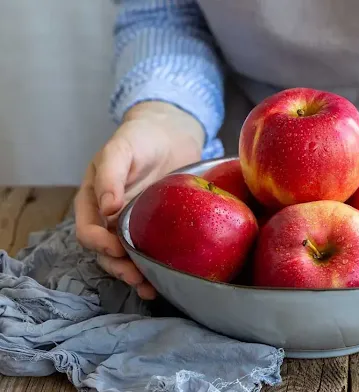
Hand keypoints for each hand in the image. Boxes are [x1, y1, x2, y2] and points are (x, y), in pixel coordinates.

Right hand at [74, 101, 203, 299]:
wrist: (170, 134)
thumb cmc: (140, 137)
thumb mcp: (121, 148)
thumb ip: (111, 174)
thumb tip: (107, 207)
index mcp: (93, 200)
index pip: (87, 230)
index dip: (98, 243)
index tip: (116, 249)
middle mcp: (109, 218)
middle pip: (105, 252)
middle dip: (118, 268)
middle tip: (137, 277)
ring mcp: (132, 225)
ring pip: (125, 258)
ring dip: (134, 275)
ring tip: (150, 288)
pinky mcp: (155, 228)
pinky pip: (149, 252)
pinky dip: (152, 270)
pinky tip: (162, 283)